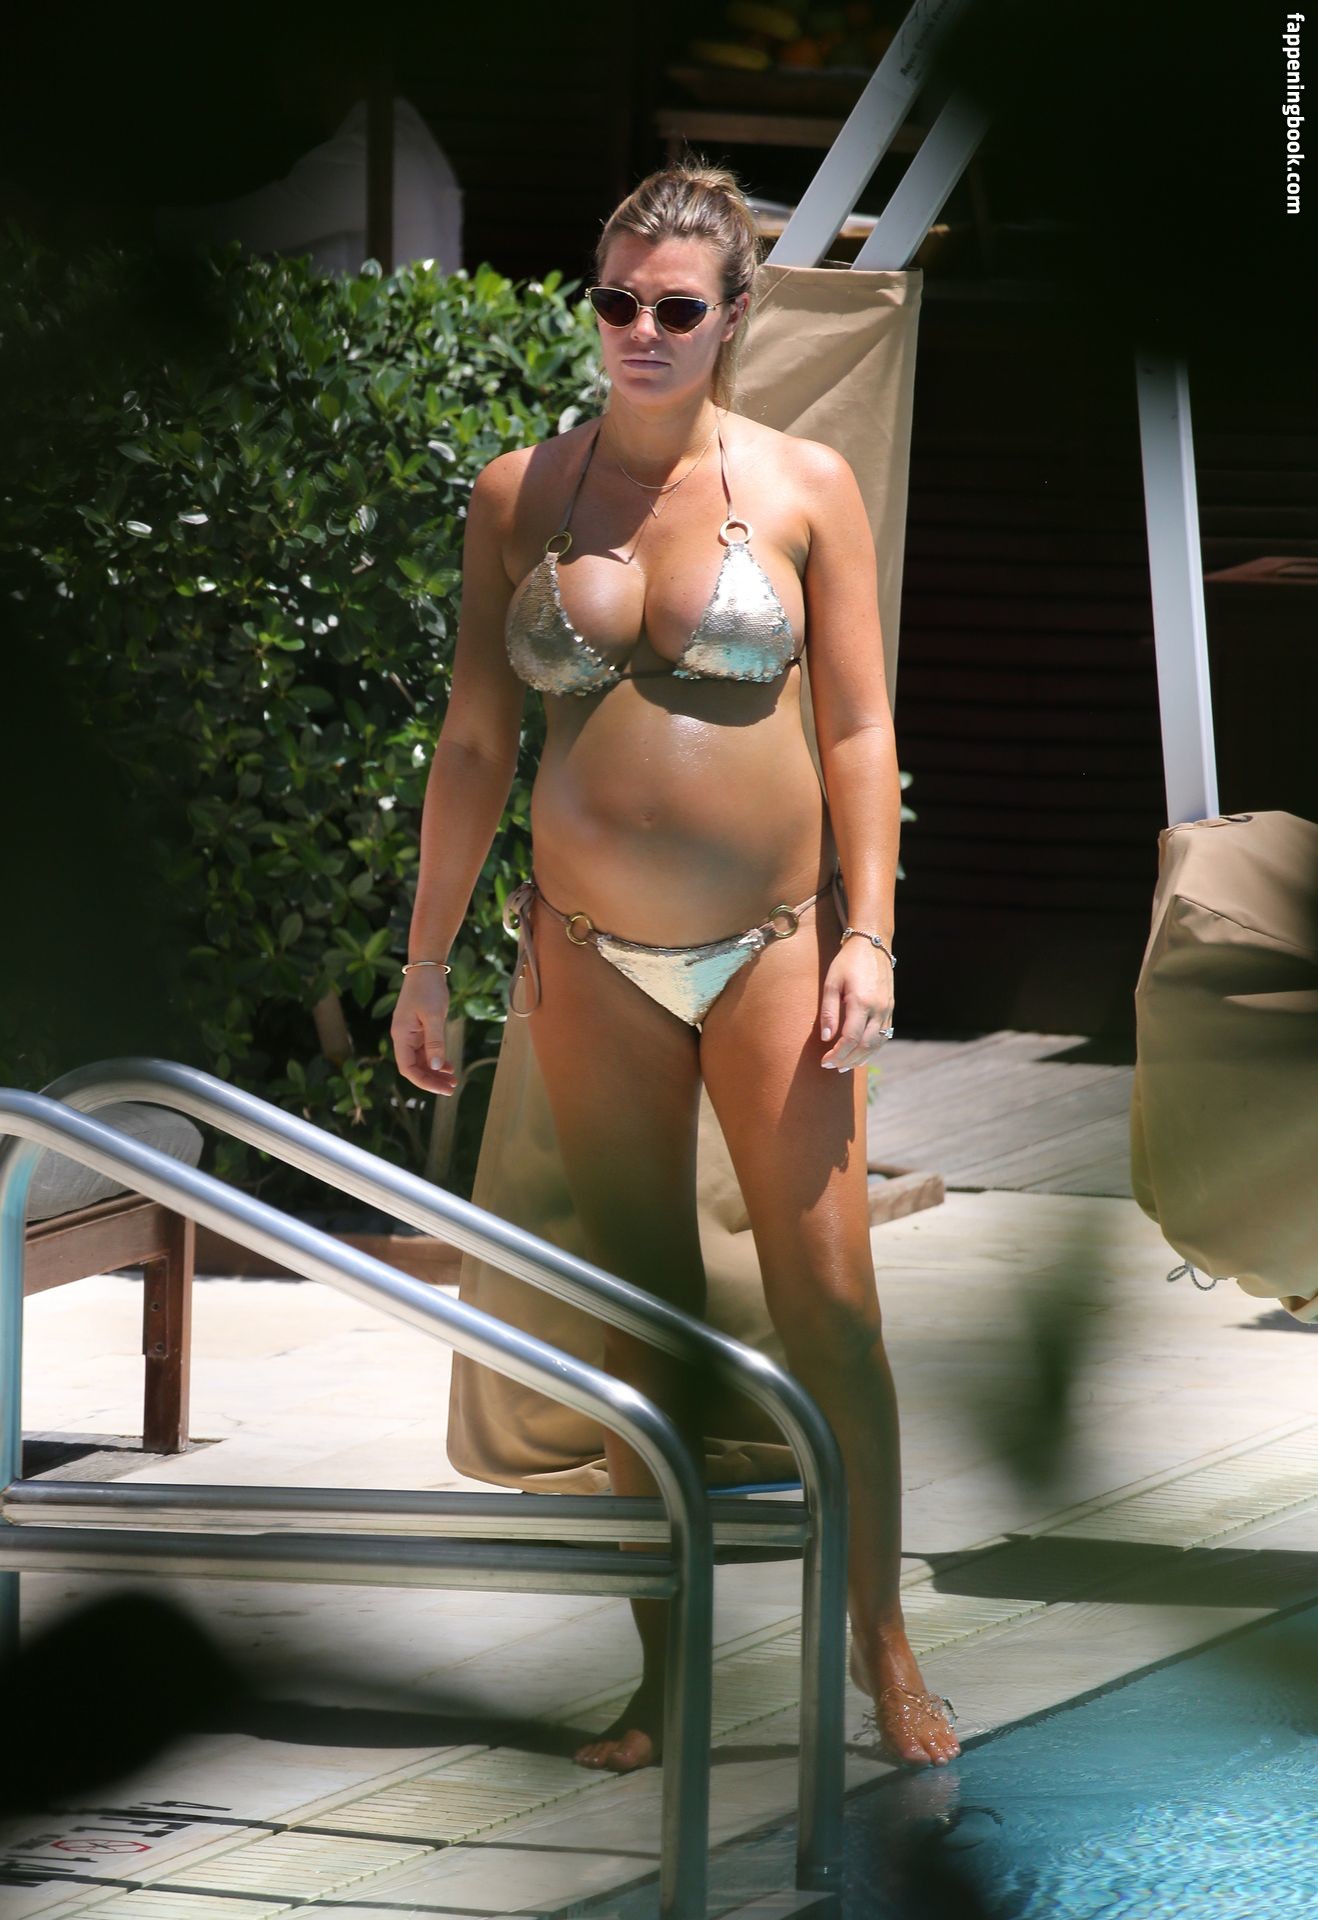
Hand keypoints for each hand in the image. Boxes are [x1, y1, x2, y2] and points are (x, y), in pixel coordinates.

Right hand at [391, 971, 457, 1096]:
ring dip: (435, 1072)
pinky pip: (426, 1051)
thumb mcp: (433, 1016)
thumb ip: (435, 1042)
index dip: (423, 1082)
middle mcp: (403, 1038)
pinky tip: (448, 1066)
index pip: (408, 1068)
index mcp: (401, 1036)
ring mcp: (411, 1034)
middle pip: (415, 1067)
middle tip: (451, 1089)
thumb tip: (435, 1067)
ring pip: (422, 1061)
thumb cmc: (428, 989)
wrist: (426, 968)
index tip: (441, 1089)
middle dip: (432, 1080)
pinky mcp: (420, 1030)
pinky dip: (437, 1060)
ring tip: (453, 1080)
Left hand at [819, 938, 893, 1071]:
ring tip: (845, 1066)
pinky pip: (884, 1036)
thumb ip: (829, 1011)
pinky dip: (872, 1049)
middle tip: (832, 1067)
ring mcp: (887, 1010)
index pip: (850, 1039)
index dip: (837, 1054)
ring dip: (861, 1059)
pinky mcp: (891, 1009)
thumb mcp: (831, 982)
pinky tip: (861, 1054)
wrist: (873, 945)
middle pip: (865, 1046)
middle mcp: (878, 1009)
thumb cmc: (847, 962)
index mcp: (861, 1002)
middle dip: (847, 1060)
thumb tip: (826, 1038)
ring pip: (877, 1044)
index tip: (824, 1062)